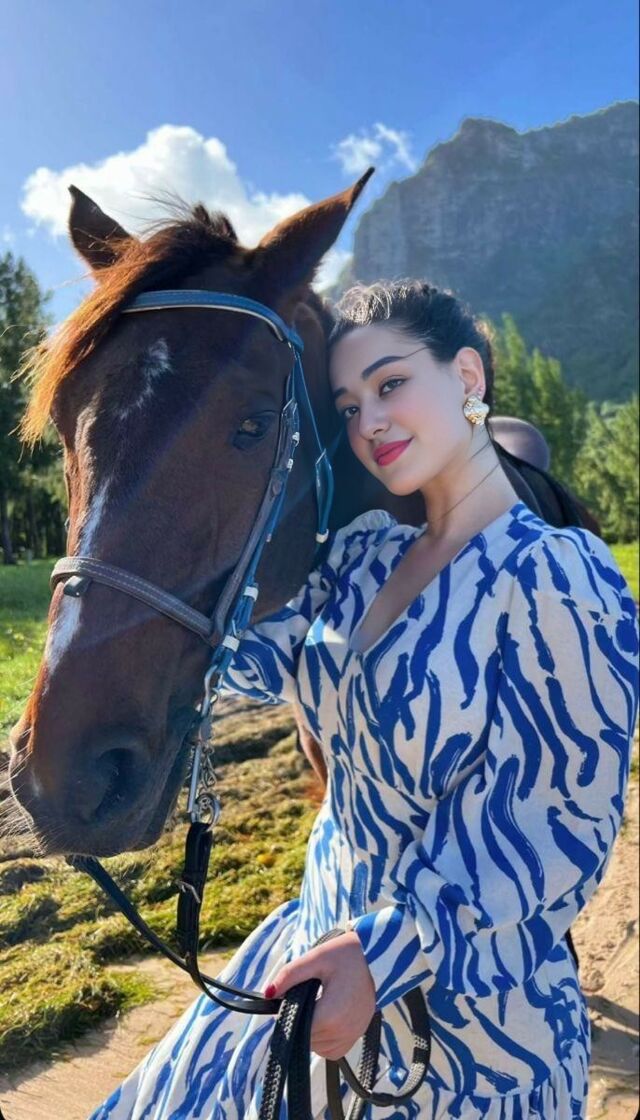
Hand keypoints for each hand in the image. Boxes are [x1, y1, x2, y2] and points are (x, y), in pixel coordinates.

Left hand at [264, 931, 376, 1060]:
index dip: (286, 1016)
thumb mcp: (315, 958)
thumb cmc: (345, 955)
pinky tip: (324, 1019)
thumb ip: (289, 976)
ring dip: (310, 1033)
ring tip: (315, 1005)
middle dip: (298, 1022)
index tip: (286, 999)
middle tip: (301, 997)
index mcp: (331, 1015)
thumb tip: (267, 994)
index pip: (296, 1030)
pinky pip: (333, 1050)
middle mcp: (343, 1031)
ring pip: (318, 1048)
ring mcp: (352, 1035)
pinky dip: (324, 1041)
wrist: (376, 956)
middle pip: (306, 1040)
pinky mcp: (357, 1036)